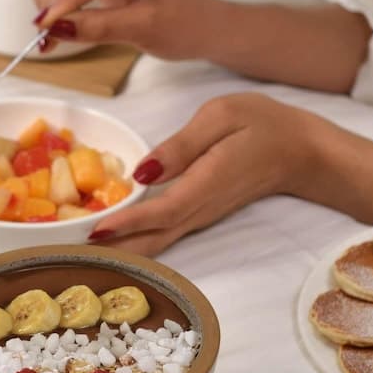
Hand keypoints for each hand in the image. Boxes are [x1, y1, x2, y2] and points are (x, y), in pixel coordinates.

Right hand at [31, 0, 218, 58]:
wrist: (196, 24)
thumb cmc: (183, 21)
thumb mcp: (144, 29)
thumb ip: (100, 27)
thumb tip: (59, 28)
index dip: (66, 1)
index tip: (45, 25)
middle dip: (53, 1)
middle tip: (47, 36)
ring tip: (52, 30)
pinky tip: (54, 18)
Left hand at [89, 93, 329, 255]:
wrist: (301, 152)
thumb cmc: (262, 124)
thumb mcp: (221, 116)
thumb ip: (182, 145)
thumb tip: (144, 171)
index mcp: (206, 182)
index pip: (161, 210)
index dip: (128, 223)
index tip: (95, 231)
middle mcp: (200, 208)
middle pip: (153, 238)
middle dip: (114, 249)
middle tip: (71, 256)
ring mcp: (200, 215)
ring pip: (157, 240)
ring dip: (122, 250)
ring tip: (80, 255)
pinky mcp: (198, 213)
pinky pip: (163, 233)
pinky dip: (136, 241)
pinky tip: (112, 242)